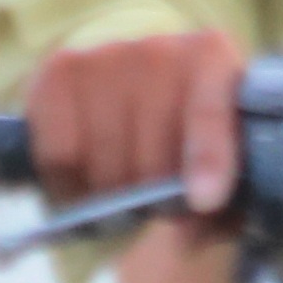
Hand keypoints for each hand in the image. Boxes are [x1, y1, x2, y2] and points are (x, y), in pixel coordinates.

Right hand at [21, 28, 246, 210]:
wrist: (147, 89)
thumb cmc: (191, 133)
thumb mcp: (224, 164)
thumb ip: (221, 207)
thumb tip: (188, 231)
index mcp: (213, 61)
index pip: (210, 110)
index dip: (209, 157)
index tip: (204, 200)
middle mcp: (159, 50)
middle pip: (150, 154)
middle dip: (151, 196)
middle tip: (152, 204)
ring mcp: (106, 56)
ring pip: (102, 160)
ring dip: (110, 194)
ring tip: (120, 191)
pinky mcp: (60, 72)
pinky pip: (58, 154)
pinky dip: (68, 185)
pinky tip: (84, 181)